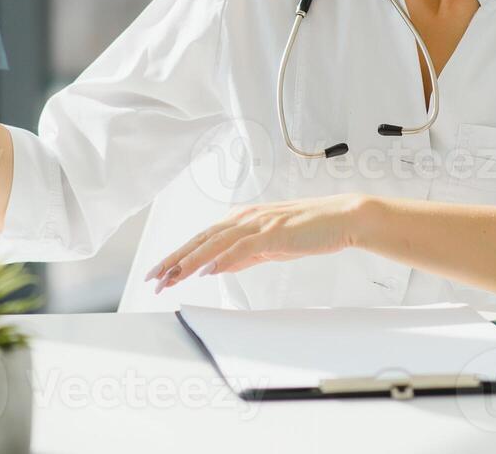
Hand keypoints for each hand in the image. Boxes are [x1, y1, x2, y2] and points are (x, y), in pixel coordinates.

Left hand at [147, 195, 375, 292]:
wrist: (343, 218)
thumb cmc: (311, 229)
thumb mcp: (272, 245)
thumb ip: (245, 255)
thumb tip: (220, 266)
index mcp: (244, 219)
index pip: (203, 239)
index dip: (178, 255)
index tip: (160, 272)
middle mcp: (246, 218)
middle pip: (200, 239)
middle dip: (174, 259)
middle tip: (152, 278)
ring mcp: (259, 224)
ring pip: (214, 242)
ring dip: (189, 261)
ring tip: (170, 278)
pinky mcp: (273, 233)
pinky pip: (241, 247)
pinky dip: (221, 258)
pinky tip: (206, 270)